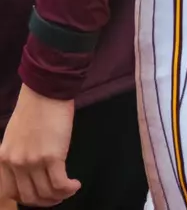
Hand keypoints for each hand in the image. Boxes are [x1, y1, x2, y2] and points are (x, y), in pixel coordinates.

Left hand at [0, 86, 78, 206]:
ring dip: (60, 196)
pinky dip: (69, 189)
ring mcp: (33, 162)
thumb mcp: (14, 136)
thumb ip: (17, 154)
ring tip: (69, 189)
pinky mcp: (52, 157)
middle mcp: (15, 164)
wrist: (46, 92)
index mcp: (3, 159)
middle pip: (30, 196)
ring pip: (46, 193)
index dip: (28, 198)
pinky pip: (60, 184)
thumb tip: (29, 170)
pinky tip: (75, 184)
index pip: (10, 193)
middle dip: (46, 201)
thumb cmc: (34, 109)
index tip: (41, 195)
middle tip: (58, 196)